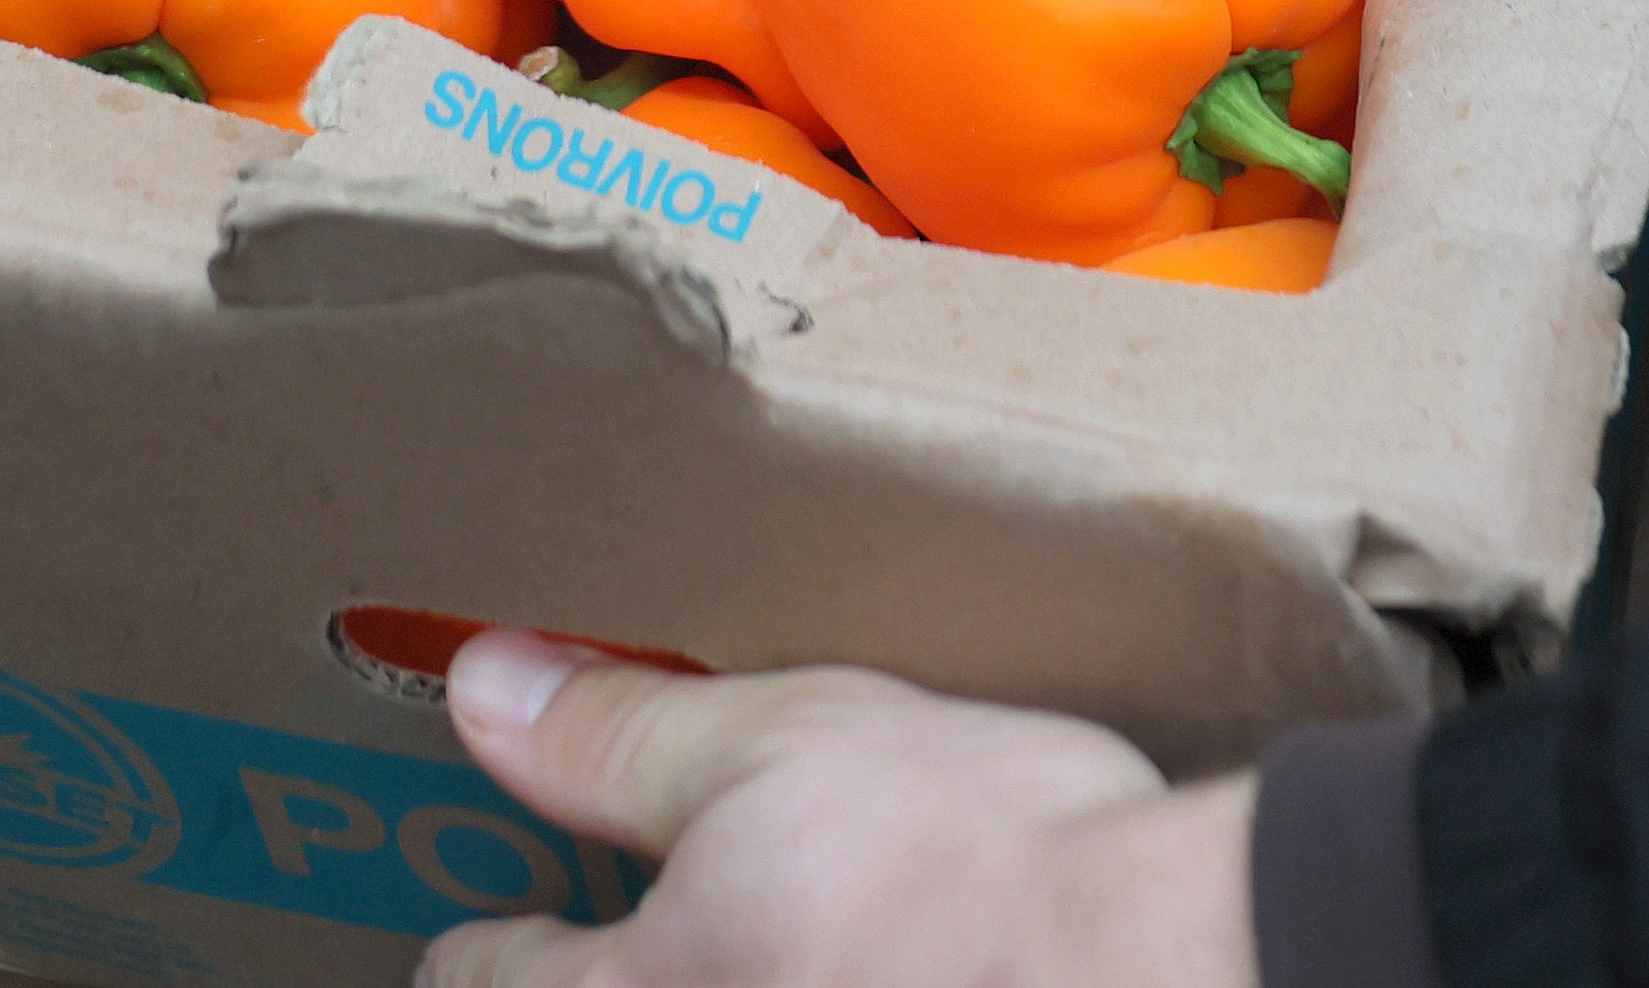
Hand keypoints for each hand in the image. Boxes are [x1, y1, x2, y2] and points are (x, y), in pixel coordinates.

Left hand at [417, 634, 1258, 987]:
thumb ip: (618, 738)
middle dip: (597, 969)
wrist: (1164, 970)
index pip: (484, 982)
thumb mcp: (786, 743)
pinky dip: (810, 982)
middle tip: (641, 916)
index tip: (502, 923)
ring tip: (782, 940)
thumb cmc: (977, 865)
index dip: (486, 937)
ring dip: (739, 969)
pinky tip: (891, 959)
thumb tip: (488, 689)